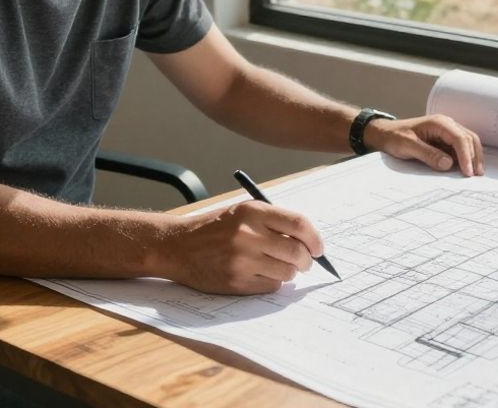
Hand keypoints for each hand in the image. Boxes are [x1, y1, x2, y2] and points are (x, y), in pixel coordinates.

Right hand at [158, 200, 321, 293]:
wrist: (178, 246)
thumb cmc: (215, 228)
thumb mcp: (243, 213)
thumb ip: (274, 222)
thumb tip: (310, 242)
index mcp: (253, 212)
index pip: (299, 225)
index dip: (315, 239)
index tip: (319, 248)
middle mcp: (248, 235)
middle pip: (297, 252)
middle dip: (307, 261)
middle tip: (305, 262)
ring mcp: (242, 260)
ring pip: (287, 272)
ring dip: (289, 272)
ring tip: (276, 266)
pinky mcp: (236, 281)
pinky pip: (271, 286)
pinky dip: (272, 282)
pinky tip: (260, 273)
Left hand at [365, 114, 483, 176]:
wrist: (385, 133)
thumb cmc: (394, 137)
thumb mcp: (407, 146)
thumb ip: (427, 154)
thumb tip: (448, 163)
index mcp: (439, 123)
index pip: (459, 138)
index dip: (466, 156)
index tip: (467, 172)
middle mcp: (446, 125)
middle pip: (469, 139)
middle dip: (474, 157)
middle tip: (475, 175)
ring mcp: (447, 132)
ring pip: (468, 142)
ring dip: (473, 157)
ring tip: (475, 174)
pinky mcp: (445, 140)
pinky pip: (460, 148)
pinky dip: (466, 158)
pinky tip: (466, 169)